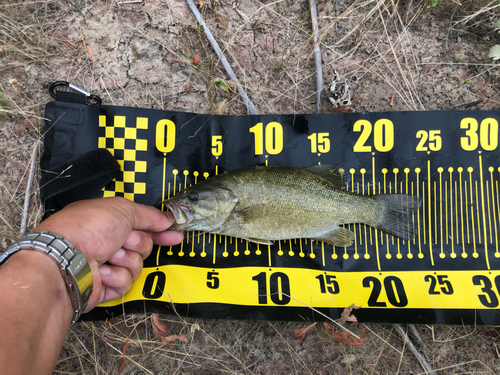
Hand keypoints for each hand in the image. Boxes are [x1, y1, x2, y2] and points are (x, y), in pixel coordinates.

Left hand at [34, 197, 183, 310]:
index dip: (160, 231)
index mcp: (109, 221)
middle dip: (137, 244)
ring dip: (126, 260)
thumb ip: (149, 215)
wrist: (67, 260)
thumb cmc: (88, 228)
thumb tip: (168, 219)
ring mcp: (105, 265)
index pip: (142, 225)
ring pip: (136, 266)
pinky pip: (126, 284)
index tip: (175, 235)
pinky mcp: (104, 287)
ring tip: (108, 257)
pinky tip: (103, 272)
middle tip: (124, 241)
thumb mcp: (123, 209)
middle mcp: (106, 242)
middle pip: (143, 246)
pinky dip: (116, 277)